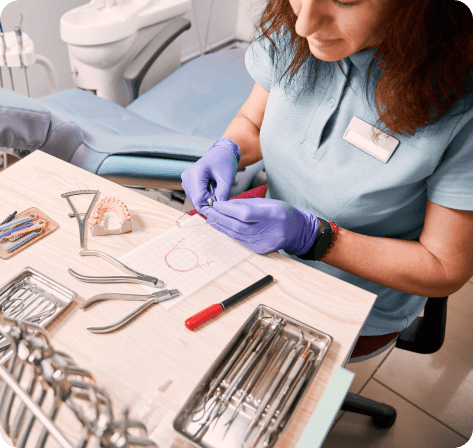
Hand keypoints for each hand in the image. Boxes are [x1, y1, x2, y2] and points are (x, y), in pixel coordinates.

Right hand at [181, 138, 240, 212]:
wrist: (221, 152)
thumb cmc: (225, 162)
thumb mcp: (227, 179)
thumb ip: (223, 195)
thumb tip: (219, 210)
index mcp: (195, 173)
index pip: (199, 199)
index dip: (211, 204)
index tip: (221, 203)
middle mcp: (187, 178)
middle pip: (197, 201)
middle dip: (210, 202)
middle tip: (221, 194)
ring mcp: (185, 181)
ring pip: (196, 201)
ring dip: (207, 200)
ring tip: (216, 189)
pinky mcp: (188, 184)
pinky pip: (196, 197)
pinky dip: (205, 197)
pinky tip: (211, 188)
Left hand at [203, 198, 318, 253]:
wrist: (296, 230)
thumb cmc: (282, 213)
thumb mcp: (268, 203)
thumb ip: (247, 204)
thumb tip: (225, 205)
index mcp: (273, 215)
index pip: (245, 213)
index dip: (228, 209)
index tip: (217, 204)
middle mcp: (269, 231)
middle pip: (238, 226)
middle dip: (220, 218)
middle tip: (207, 211)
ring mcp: (264, 243)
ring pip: (236, 235)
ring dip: (221, 226)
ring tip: (210, 218)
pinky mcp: (259, 250)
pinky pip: (240, 240)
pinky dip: (229, 233)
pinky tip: (221, 227)